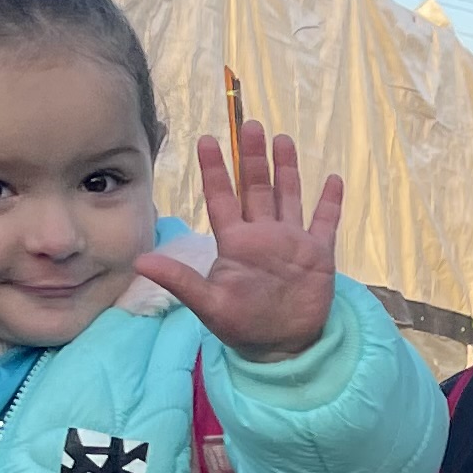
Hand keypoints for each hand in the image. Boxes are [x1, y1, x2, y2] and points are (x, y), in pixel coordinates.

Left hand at [132, 124, 344, 363]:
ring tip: (282, 138)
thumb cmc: (242, 327)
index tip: (207, 140)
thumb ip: (180, 280)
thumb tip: (140, 262)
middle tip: (249, 125)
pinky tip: (332, 179)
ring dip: (286, 169)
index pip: (222, 198)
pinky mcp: (317, 254)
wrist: (282, 348)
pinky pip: (324, 222)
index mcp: (235, 243)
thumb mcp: (208, 305)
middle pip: (256, 188)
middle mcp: (262, 235)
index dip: (214, 170)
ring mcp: (291, 241)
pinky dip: (329, 202)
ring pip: (288, 195)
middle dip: (252, 157)